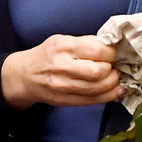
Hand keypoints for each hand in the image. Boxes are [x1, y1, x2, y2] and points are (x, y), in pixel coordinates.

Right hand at [0, 34, 121, 109]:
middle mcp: (62, 67)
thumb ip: (86, 42)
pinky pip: (93, 101)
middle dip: (112, 69)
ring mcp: (63, 86)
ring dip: (113, 83)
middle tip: (113, 66)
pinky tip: (116, 91)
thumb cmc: (47, 55)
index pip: (97, 50)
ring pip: (98, 88)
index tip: (113, 53)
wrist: (25, 75)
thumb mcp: (63, 40)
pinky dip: (109, 96)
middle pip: (98, 72)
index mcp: (63, 47)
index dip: (111, 52)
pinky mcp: (65, 101)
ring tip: (114, 77)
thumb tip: (112, 47)